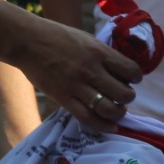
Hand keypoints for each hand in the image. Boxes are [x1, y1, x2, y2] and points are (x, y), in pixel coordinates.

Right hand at [18, 20, 141, 131]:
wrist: (28, 42)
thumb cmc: (57, 37)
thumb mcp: (85, 39)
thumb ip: (102, 54)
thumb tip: (120, 70)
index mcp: (99, 51)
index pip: (131, 70)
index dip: (135, 78)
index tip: (131, 80)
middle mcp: (91, 69)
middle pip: (124, 93)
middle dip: (128, 98)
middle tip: (123, 97)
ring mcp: (77, 85)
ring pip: (108, 108)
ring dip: (118, 113)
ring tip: (116, 111)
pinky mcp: (63, 98)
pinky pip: (87, 118)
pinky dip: (102, 125)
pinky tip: (110, 127)